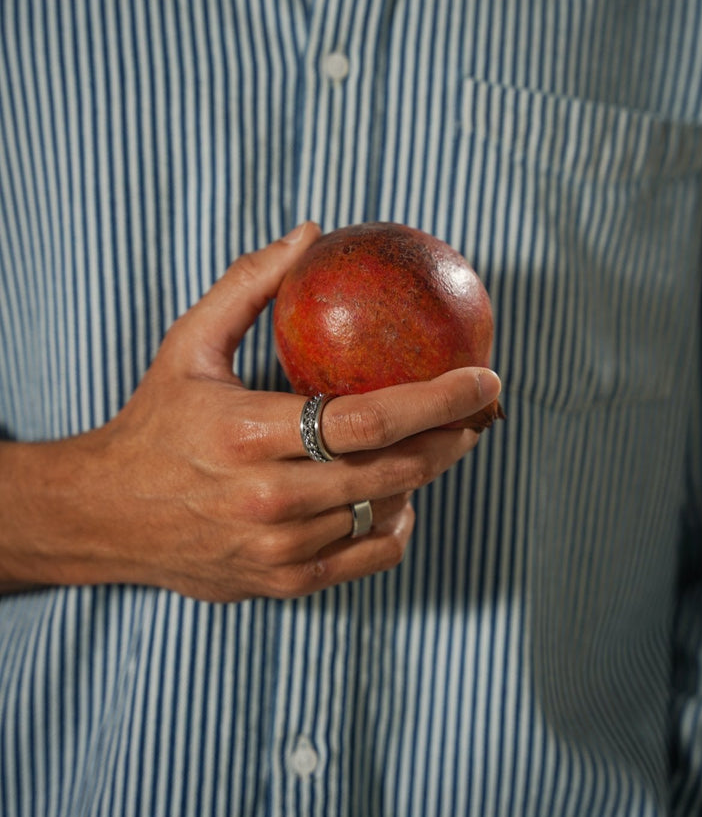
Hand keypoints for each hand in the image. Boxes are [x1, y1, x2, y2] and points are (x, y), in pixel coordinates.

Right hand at [0, 224, 500, 601]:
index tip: (483, 377)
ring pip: (388, 511)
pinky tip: (393, 493)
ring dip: (428, 473)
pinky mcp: (283, 582)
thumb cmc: (154, 422)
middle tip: (481, 408)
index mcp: (249, 433)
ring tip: (441, 440)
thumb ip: (249, 285)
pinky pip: (370, 555)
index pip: (370, 419)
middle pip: (396, 469)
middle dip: (456, 435)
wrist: (103, 516)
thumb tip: (310, 233)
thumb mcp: (188, 343)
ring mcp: (279, 548)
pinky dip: (397, 522)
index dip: (441, 399)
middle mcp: (269, 498)